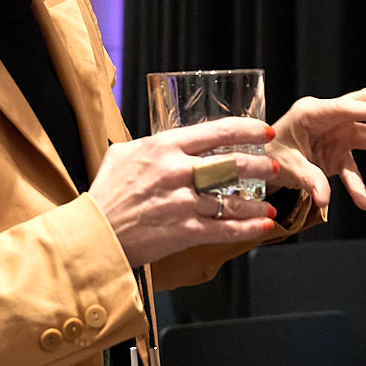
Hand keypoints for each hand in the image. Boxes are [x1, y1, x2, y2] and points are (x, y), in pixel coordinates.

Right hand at [88, 117, 280, 266]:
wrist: (93, 236)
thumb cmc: (106, 195)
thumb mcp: (122, 155)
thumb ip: (151, 144)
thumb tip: (170, 139)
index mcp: (163, 147)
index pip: (216, 132)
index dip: (247, 130)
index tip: (265, 132)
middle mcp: (176, 172)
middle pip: (232, 164)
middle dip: (259, 165)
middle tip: (272, 167)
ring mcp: (182, 203)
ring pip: (232, 199)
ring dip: (257, 202)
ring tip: (270, 203)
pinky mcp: (185, 231)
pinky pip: (225, 228)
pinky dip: (248, 228)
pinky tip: (263, 224)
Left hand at [270, 88, 365, 211]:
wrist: (263, 162)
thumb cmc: (269, 154)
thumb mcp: (284, 165)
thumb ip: (308, 179)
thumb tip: (324, 197)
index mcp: (312, 112)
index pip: (346, 107)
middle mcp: (329, 118)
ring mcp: (337, 134)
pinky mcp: (340, 151)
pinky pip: (356, 168)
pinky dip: (360, 186)